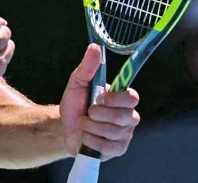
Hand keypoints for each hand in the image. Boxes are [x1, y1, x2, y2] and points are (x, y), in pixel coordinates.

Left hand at [60, 44, 140, 159]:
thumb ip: (87, 67)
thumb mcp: (77, 83)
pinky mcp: (118, 149)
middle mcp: (128, 116)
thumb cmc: (75, 104)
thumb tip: (94, 47)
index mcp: (122, 98)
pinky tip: (86, 136)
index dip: (116, 99)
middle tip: (89, 112)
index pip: (132, 98)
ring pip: (113, 132)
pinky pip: (107, 147)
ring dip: (91, 127)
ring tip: (85, 124)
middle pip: (124, 117)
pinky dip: (91, 140)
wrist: (65, 128)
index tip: (99, 98)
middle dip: (99, 115)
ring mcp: (124, 134)